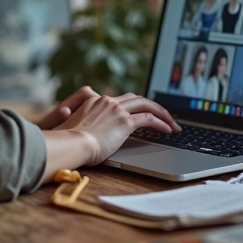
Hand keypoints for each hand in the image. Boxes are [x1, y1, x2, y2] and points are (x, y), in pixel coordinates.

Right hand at [41, 90, 180, 175]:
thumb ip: (84, 127)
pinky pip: (149, 118)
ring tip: (172, 123)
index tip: (142, 111)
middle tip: (164, 115)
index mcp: (95, 101)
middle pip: (136, 98)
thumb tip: (88, 136)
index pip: (121, 99)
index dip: (134, 105)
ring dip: (162, 113)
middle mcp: (107, 101)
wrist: (71, 144)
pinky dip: (161, 123)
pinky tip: (168, 130)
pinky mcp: (124, 121)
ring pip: (146, 104)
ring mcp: (117, 110)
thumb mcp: (76, 130)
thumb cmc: (69, 143)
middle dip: (153, 106)